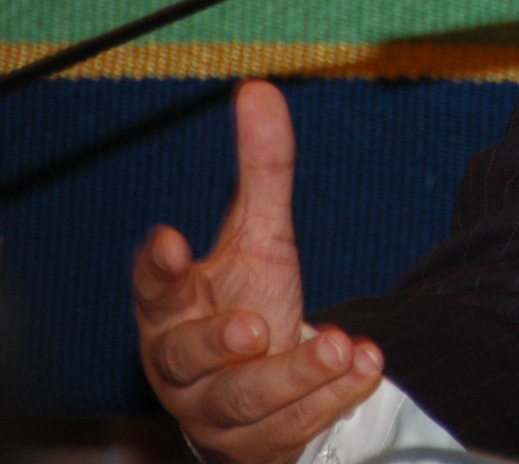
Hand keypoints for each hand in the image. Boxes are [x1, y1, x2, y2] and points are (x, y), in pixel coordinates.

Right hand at [133, 80, 384, 463]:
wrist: (265, 390)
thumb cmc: (246, 301)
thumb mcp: (260, 235)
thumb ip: (260, 170)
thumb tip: (259, 89)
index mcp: (172, 309)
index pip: (153, 288)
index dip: (157, 267)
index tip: (168, 239)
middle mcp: (182, 365)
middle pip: (185, 357)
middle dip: (220, 342)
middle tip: (256, 326)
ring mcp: (216, 411)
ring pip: (244, 401)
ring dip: (295, 375)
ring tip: (341, 343)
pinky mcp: (258, 443)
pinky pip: (292, 426)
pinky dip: (331, 396)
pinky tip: (365, 364)